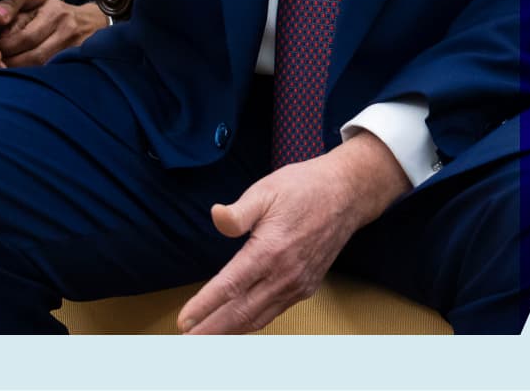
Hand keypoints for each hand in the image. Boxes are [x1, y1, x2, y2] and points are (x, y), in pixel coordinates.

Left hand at [0, 0, 105, 67]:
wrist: (94, 22)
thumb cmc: (61, 15)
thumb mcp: (41, 9)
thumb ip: (19, 21)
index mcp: (53, 13)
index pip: (25, 36)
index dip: (6, 48)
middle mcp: (66, 30)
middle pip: (34, 55)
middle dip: (11, 63)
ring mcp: (74, 47)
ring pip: (43, 66)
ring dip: (21, 72)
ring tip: (5, 74)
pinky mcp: (79, 60)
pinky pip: (53, 71)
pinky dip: (37, 76)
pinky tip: (25, 78)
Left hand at [177, 131, 411, 333]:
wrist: (346, 195)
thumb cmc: (302, 189)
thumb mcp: (266, 190)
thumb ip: (239, 211)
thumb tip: (216, 216)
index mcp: (269, 250)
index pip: (229, 287)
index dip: (204, 306)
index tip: (183, 321)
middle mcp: (284, 275)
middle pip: (241, 312)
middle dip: (211, 329)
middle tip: (186, 339)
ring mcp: (297, 284)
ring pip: (258, 317)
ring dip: (230, 331)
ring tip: (205, 338)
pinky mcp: (306, 287)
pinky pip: (274, 312)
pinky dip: (252, 323)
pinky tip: (237, 324)